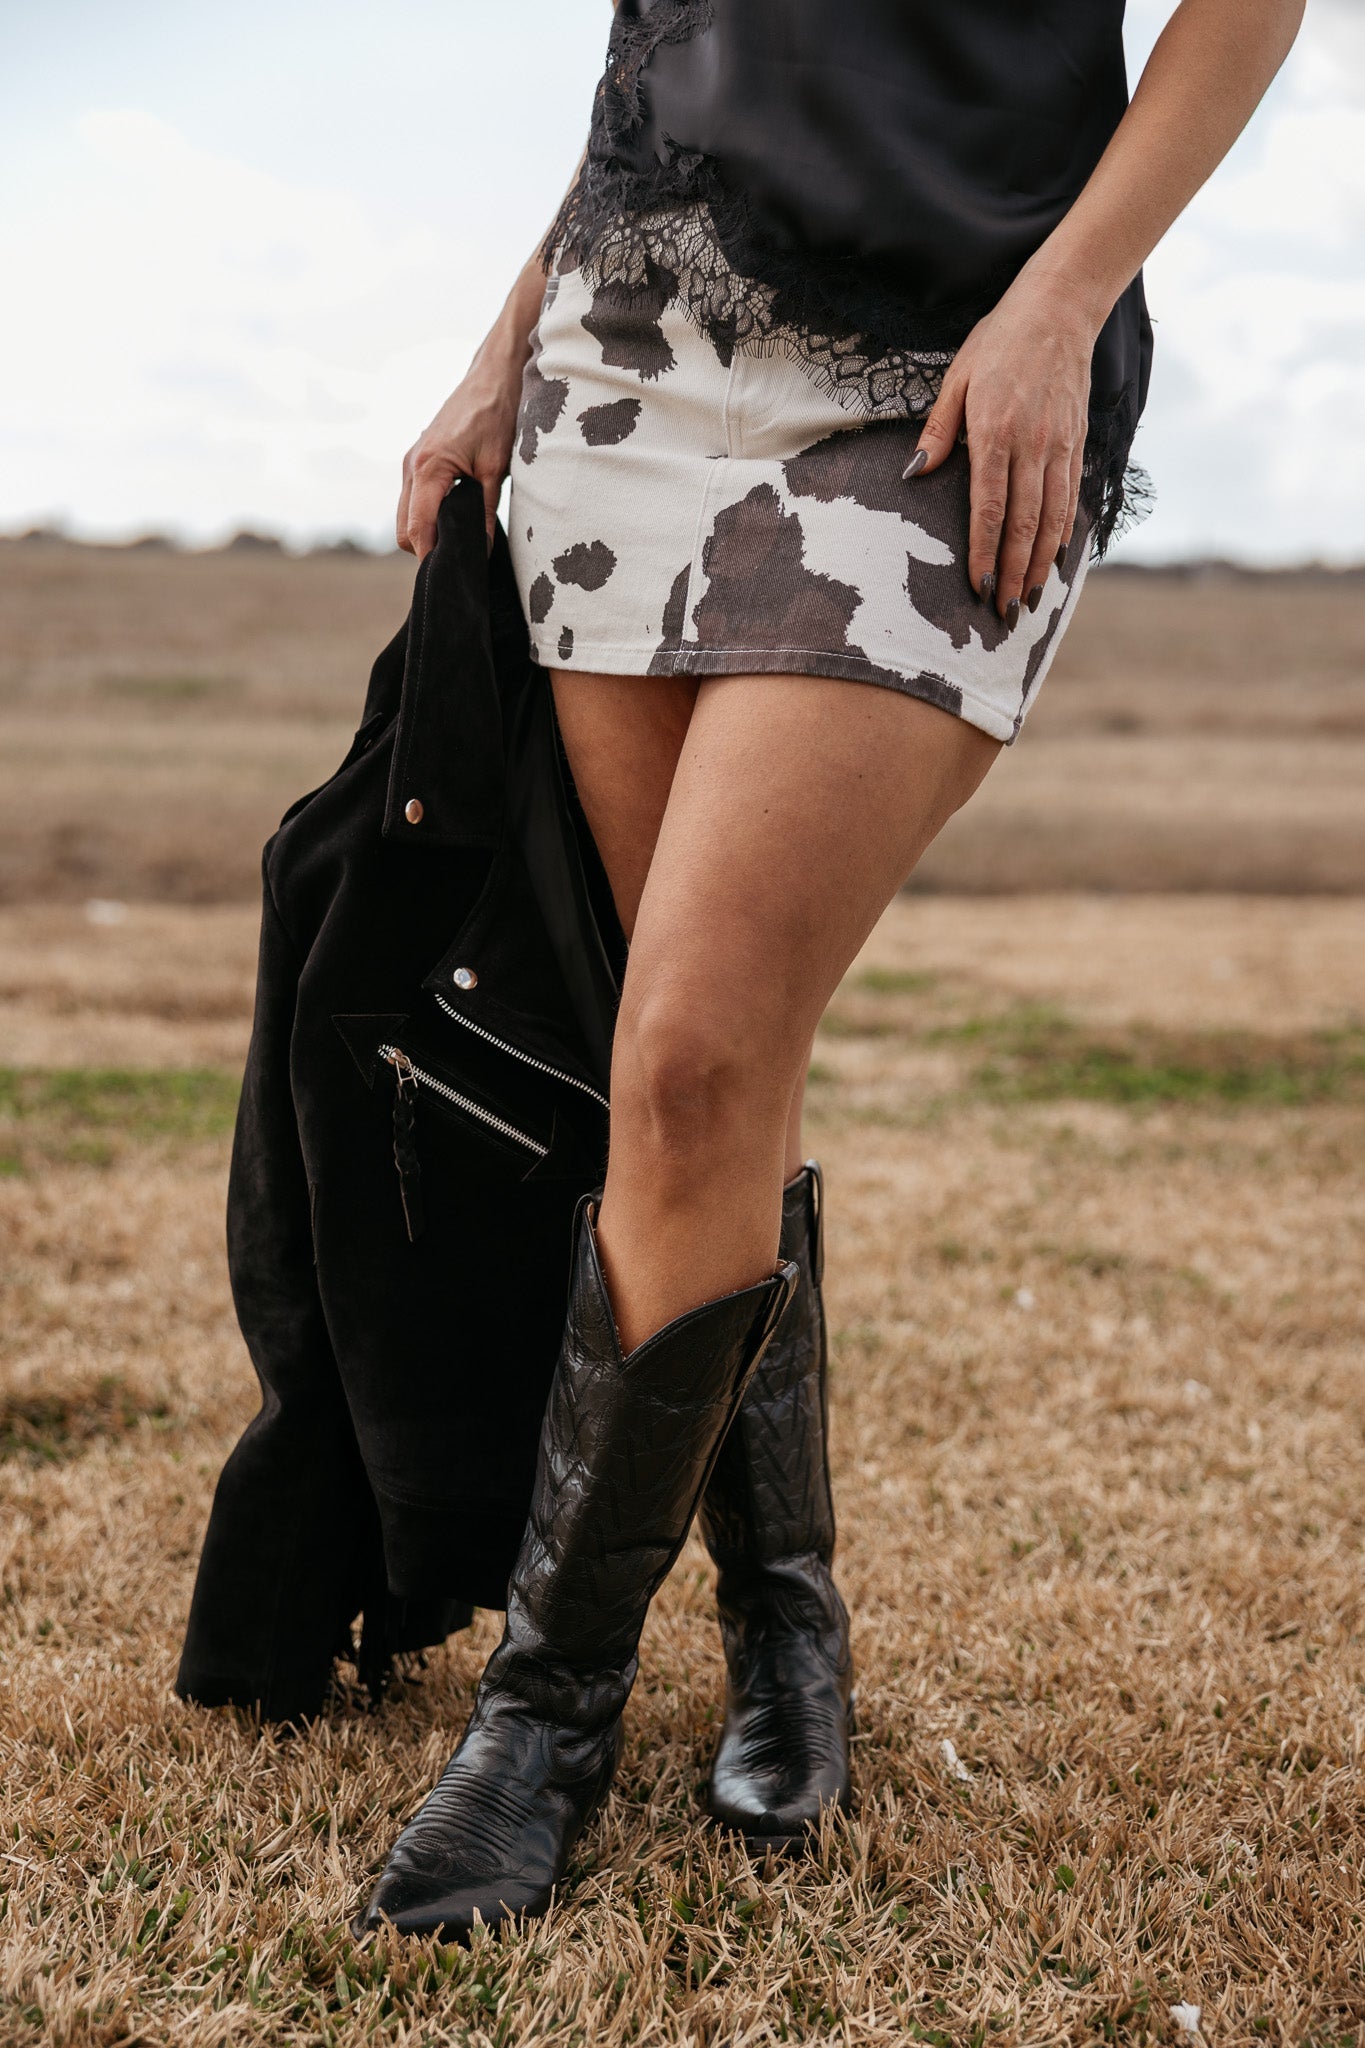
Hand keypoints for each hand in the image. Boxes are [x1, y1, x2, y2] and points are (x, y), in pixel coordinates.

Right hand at [396, 348, 523, 558]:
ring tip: (459, 541)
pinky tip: (453, 518)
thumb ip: (484, 513)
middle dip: (426, 549)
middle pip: (404, 531)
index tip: (451, 575)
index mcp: (427, 468)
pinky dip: (427, 515)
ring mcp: (411, 462)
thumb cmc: (496, 415)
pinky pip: (413, 500)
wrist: (493, 376)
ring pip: (406, 516)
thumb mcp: (496, 469)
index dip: (431, 558)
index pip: (417, 531)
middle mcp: (411, 466)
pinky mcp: (418, 459)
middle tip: (459, 561)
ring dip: (427, 533)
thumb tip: (479, 552)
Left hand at [908, 268, 1099, 621]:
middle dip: (1013, 573)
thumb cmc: (999, 341)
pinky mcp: (1077, 444)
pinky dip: (1062, 535)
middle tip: (1003, 612)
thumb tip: (914, 474)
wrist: (1060, 309)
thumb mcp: (957, 377)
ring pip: (1052, 518)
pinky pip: (1070, 499)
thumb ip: (938, 430)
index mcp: (996, 432)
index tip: (977, 586)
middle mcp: (1033, 446)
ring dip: (1040, 564)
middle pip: (1023, 524)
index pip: (989, 507)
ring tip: (1028, 599)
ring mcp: (1060, 447)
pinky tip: (1053, 561)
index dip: (984, 551)